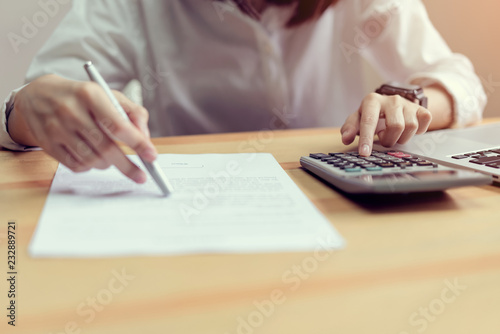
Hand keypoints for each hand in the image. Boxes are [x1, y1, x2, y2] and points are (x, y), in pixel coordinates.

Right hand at [8, 74, 156, 182]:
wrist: (39, 95)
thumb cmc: (82, 97)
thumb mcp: (109, 95)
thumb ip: (133, 113)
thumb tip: (145, 139)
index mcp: (90, 95)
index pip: (118, 125)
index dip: (138, 143)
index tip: (151, 156)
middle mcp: (71, 111)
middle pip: (106, 148)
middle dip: (128, 165)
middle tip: (141, 176)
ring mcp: (57, 129)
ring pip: (92, 160)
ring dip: (108, 164)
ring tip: (111, 157)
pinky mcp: (48, 144)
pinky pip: (76, 166)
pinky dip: (90, 166)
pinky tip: (92, 157)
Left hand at [341, 93, 431, 155]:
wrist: (391, 104)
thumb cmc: (371, 114)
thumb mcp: (357, 119)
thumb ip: (349, 128)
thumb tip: (346, 139)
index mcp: (372, 101)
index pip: (370, 121)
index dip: (367, 139)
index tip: (365, 153)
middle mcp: (392, 99)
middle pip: (395, 126)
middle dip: (389, 139)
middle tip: (383, 138)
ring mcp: (408, 103)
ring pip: (411, 127)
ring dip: (401, 138)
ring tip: (393, 134)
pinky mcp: (421, 109)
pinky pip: (425, 123)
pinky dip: (417, 132)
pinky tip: (406, 130)